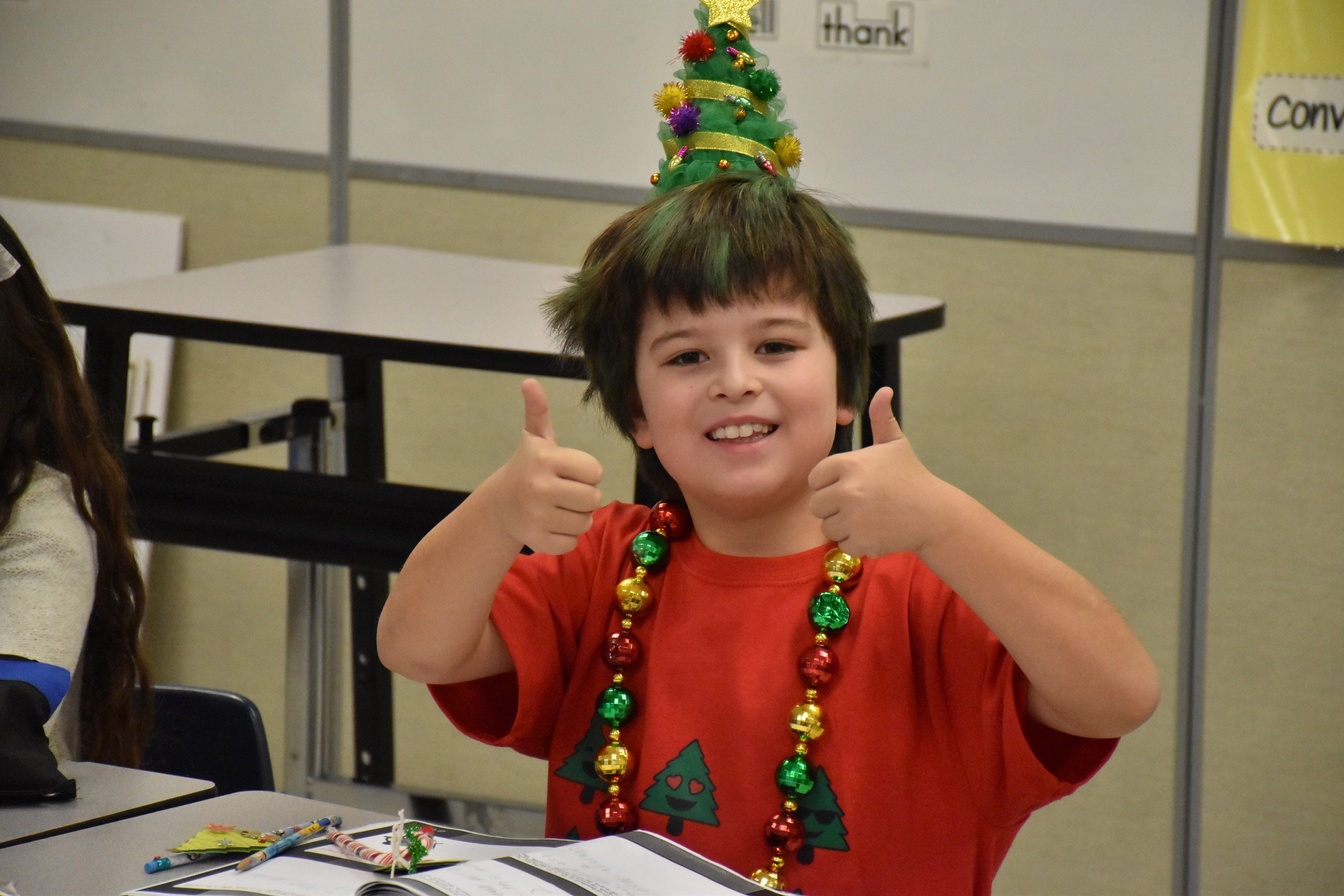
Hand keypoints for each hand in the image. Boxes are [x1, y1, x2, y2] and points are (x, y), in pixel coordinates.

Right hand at [490, 379, 603, 553]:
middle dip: (584, 497)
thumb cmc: (529, 468)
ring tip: (558, 508)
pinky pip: (572, 542)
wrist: (500, 505)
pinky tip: (550, 525)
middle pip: (594, 499)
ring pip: (585, 522)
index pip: (596, 472)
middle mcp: (539, 486)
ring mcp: (536, 515)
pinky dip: (566, 537)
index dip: (587, 474)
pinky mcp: (537, 540)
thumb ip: (538, 412)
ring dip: (577, 518)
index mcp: (545, 458)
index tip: (568, 472)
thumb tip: (529, 382)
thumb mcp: (535, 439)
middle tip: (565, 492)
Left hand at [808, 387, 954, 557]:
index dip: (830, 483)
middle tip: (861, 503)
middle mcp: (848, 490)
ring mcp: (853, 517)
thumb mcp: (896, 444)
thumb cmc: (911, 476)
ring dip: (843, 525)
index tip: (851, 484)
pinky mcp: (860, 540)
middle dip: (834, 506)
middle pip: (816, 505)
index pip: (815, 478)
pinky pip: (841, 543)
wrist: (934, 513)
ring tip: (868, 517)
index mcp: (849, 464)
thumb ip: (882, 418)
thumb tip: (884, 390)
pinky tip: (874, 530)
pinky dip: (855, 541)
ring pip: (827, 526)